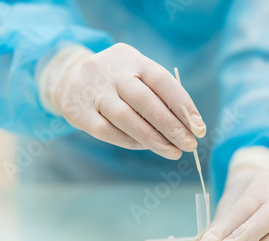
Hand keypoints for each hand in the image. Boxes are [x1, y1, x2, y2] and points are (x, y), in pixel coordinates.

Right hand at [41, 43, 205, 158]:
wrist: (69, 77)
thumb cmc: (118, 83)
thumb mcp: (137, 77)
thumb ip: (160, 97)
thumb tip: (190, 127)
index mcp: (132, 59)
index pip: (162, 80)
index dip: (183, 105)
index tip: (199, 128)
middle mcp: (110, 70)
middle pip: (144, 100)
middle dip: (171, 126)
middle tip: (189, 145)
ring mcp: (90, 88)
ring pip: (125, 118)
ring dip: (153, 139)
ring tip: (172, 152)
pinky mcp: (76, 110)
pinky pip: (106, 130)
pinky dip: (129, 141)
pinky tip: (145, 147)